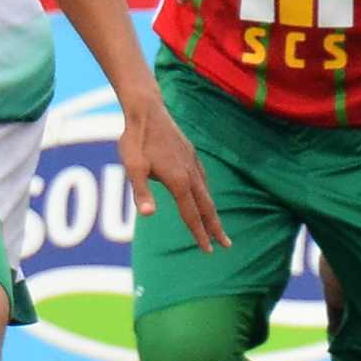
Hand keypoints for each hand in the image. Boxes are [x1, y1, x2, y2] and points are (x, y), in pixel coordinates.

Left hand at [118, 90, 229, 252]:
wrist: (146, 110)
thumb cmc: (136, 140)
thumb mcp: (133, 168)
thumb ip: (142, 192)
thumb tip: (148, 215)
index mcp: (179, 181)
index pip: (192, 214)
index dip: (200, 234)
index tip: (209, 250)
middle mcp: (190, 174)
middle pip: (206, 207)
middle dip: (215, 227)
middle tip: (227, 245)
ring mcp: (192, 163)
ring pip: (206, 193)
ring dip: (212, 212)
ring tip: (217, 225)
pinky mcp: (190, 154)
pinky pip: (203, 179)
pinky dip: (206, 194)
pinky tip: (203, 194)